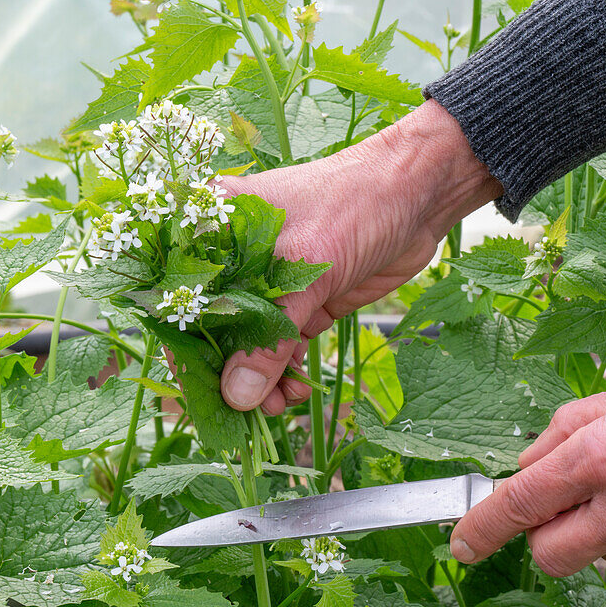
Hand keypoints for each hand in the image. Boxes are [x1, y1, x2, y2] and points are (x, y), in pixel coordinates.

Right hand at [217, 100, 501, 413]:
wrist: (420, 194)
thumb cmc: (354, 204)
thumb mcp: (307, 268)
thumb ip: (270, 335)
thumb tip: (238, 396)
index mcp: (218, 231)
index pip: (185, 299)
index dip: (188, 347)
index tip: (200, 391)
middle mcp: (237, 259)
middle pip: (218, 328)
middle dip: (230, 374)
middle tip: (245, 412)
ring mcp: (274, 282)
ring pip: (253, 343)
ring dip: (262, 381)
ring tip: (278, 407)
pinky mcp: (307, 300)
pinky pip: (285, 345)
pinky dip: (288, 372)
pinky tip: (296, 392)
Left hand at [448, 349, 605, 575]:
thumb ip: (563, 431)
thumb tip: (525, 467)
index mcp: (600, 456)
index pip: (518, 505)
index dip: (481, 527)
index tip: (462, 542)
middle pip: (550, 555)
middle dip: (543, 537)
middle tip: (562, 506)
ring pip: (602, 555)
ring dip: (602, 530)